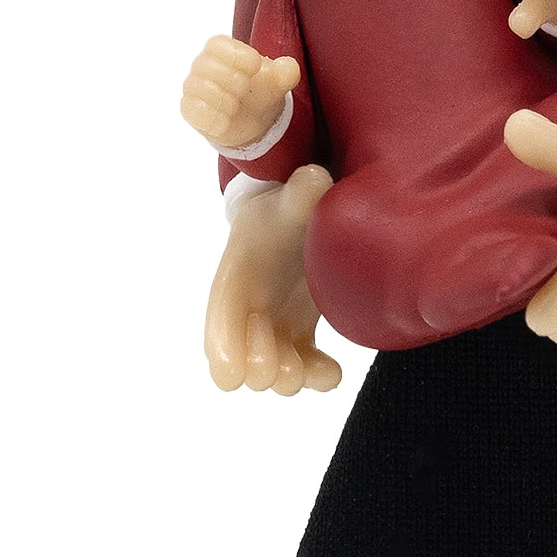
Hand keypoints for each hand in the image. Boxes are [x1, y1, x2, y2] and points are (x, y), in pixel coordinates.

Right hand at [180, 35, 298, 152]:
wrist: (250, 119)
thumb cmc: (259, 90)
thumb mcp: (277, 81)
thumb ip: (286, 72)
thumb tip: (289, 67)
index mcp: (220, 50)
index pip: (216, 45)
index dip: (236, 55)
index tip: (255, 67)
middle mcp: (202, 65)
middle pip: (206, 65)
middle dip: (232, 79)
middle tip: (246, 89)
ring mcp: (194, 88)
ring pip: (199, 88)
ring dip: (224, 100)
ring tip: (236, 106)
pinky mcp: (190, 109)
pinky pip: (193, 111)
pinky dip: (212, 118)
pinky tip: (226, 121)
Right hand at [203, 166, 340, 395]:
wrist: (299, 215)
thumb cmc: (286, 207)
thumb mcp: (291, 196)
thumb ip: (301, 192)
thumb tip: (313, 179)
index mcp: (240, 266)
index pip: (224, 307)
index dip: (224, 342)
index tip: (229, 377)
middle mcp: (250, 300)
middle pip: (243, 342)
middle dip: (256, 361)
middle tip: (276, 372)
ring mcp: (274, 320)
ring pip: (270, 360)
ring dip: (286, 376)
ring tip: (308, 377)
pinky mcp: (298, 331)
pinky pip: (301, 361)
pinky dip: (315, 375)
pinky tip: (333, 374)